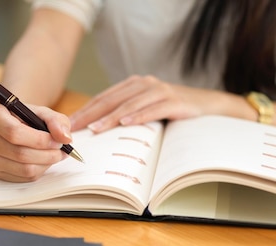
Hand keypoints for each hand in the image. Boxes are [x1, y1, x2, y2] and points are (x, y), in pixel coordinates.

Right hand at [0, 102, 72, 181]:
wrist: (9, 124)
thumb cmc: (23, 117)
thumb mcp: (40, 111)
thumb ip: (55, 120)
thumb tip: (64, 138)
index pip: (13, 132)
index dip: (40, 140)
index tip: (57, 141)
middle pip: (18, 153)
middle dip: (47, 154)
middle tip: (61, 150)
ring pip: (22, 169)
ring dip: (45, 164)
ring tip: (55, 155)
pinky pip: (21, 178)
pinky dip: (38, 171)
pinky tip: (43, 161)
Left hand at [70, 75, 207, 131]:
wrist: (206, 104)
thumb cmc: (171, 109)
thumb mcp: (146, 108)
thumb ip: (126, 113)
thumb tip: (98, 130)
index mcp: (133, 85)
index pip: (103, 98)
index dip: (85, 110)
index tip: (69, 124)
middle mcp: (144, 84)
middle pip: (111, 100)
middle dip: (91, 114)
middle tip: (75, 128)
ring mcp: (159, 91)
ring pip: (129, 104)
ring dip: (111, 117)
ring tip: (96, 129)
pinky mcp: (174, 101)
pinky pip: (152, 109)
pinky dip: (138, 116)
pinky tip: (126, 123)